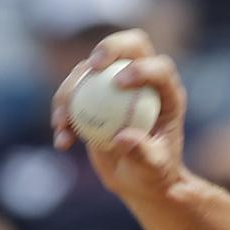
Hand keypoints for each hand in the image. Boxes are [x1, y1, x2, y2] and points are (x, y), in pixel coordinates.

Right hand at [53, 29, 190, 203]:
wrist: (138, 181)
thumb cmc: (154, 175)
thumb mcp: (153, 170)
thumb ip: (143, 154)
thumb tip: (123, 138)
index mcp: (166, 94)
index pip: (160, 68)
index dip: (141, 68)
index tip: (119, 84)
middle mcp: (142, 82)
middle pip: (129, 47)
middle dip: (109, 47)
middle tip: (92, 66)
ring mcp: (115, 85)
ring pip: (89, 69)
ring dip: (70, 89)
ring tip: (63, 121)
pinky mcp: (92, 96)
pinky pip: (72, 94)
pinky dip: (62, 113)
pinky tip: (63, 139)